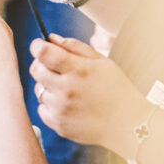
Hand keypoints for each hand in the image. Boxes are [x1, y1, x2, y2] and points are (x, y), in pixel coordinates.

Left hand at [29, 34, 148, 155]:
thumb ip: (74, 46)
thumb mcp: (102, 62)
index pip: (43, 53)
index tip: (39, 46)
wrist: (127, 123)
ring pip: (38, 90)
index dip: (37, 46)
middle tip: (53, 67)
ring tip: (68, 89)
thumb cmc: (116, 89)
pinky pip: (41, 109)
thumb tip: (51, 38)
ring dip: (48, 86)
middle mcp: (67, 90)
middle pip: (36, 70)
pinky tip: (67, 104)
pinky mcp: (59, 125)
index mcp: (79, 70)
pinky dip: (50, 105)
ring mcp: (61, 109)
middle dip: (41, 64)